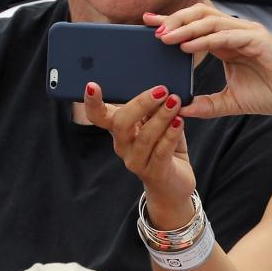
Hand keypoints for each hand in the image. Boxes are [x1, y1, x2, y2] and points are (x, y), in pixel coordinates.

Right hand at [83, 82, 194, 222]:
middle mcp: (123, 145)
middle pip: (121, 123)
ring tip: (175, 101)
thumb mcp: (158, 124)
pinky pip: (161, 151)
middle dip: (141, 103)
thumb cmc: (164, 147)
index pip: (98, 116)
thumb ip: (155, 109)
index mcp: (119, 130)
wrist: (174, 185)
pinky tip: (179, 121)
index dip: (92, 103)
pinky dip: (171, 134)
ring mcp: (137, 161)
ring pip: (145, 136)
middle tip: (162, 90)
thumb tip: (160, 89)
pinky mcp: (155, 172)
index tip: (92, 86)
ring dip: (161, 117)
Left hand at [145, 5, 271, 118]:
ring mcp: (246, 32)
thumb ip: (207, 104)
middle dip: (173, 19)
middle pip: (198, 14)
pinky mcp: (257, 39)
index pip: (195, 26)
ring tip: (163, 37)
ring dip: (184, 28)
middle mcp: (235, 32)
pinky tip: (187, 46)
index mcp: (227, 42)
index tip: (148, 26)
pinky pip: (224, 35)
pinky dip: (204, 39)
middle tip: (150, 28)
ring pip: (209, 20)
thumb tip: (181, 109)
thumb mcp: (232, 102)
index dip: (171, 24)